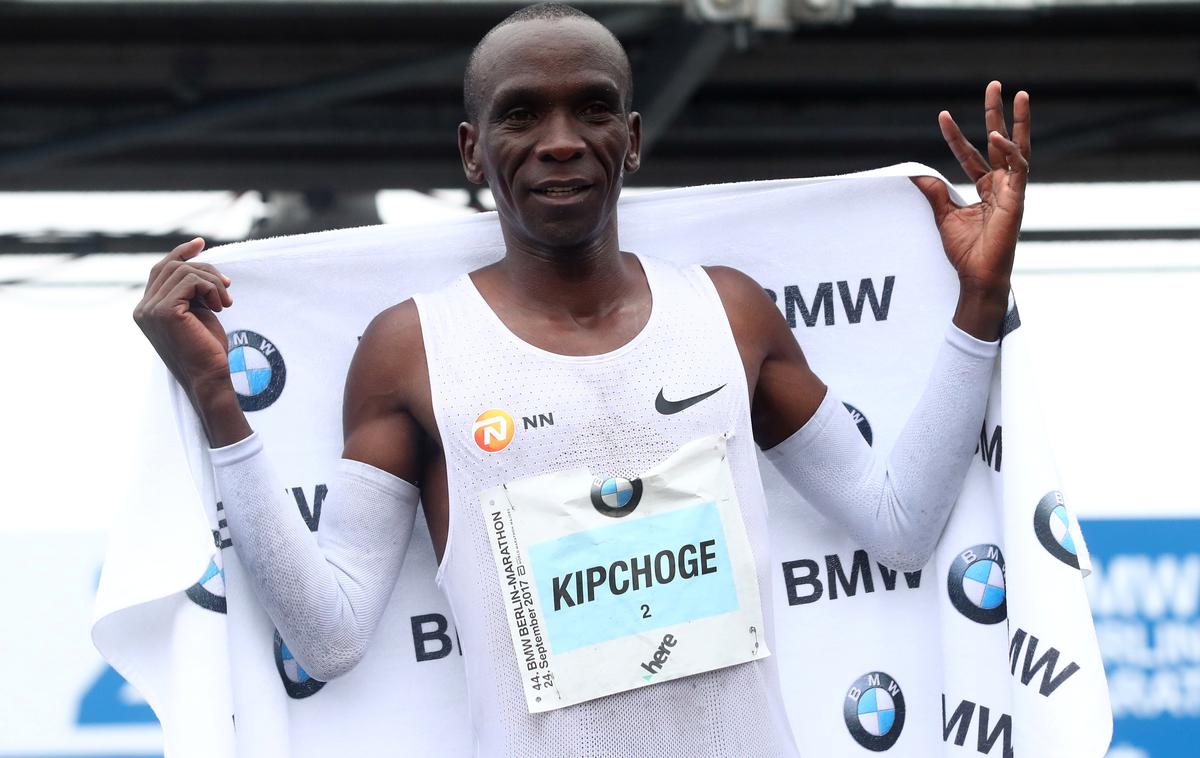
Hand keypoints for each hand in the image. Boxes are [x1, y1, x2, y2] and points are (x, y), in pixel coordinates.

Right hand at [133, 238, 240, 423]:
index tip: (201, 244)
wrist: (210, 376)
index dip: (180, 253)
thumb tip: (198, 263)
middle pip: (173, 266)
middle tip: (227, 287)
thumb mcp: (197, 313)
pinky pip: (190, 281)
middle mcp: (143, 308)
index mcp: (147, 308)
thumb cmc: (207, 349)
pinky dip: (210, 288)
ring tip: (225, 302)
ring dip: (212, 282)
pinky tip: (220, 306)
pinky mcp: (164, 311)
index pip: (161, 269)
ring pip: (183, 271)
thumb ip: (190, 292)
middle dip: (205, 270)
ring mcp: (150, 310)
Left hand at [913, 81, 1029, 299]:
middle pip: (1000, 142)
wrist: (977, 275)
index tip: (941, 115)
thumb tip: (914, 172)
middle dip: (998, 113)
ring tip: (1017, 94)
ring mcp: (1012, 191)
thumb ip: (933, 191)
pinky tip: (999, 136)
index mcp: (986, 188)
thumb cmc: (965, 251)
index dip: (956, 135)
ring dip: (1017, 122)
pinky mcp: (1018, 200)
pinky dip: (1009, 152)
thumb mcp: (943, 215)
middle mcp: (1001, 185)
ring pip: (1017, 148)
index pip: (969, 155)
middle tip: (995, 85)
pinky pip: (1018, 169)